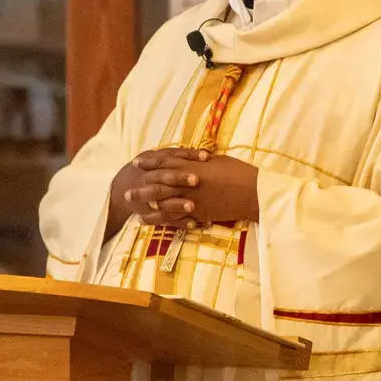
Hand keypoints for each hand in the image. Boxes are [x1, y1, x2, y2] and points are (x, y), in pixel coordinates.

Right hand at [105, 149, 205, 238]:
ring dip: (177, 204)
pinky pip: (164, 219)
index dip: (187, 156)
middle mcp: (147, 178)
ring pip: (161, 201)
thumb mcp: (153, 157)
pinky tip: (193, 224)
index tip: (205, 157)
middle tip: (196, 180)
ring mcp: (146, 197)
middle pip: (163, 177)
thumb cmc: (146, 170)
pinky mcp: (149, 213)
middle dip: (179, 178)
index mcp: (151, 162)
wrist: (121, 189)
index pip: (169, 156)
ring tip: (192, 206)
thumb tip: (207, 154)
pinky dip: (178, 222)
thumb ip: (175, 156)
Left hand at [130, 153, 259, 225]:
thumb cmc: (239, 172)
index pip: (165, 162)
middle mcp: (188, 183)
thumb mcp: (218, 160)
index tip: (137, 162)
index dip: (150, 162)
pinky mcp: (199, 213)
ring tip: (133, 209)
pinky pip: (175, 218)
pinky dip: (161, 220)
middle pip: (159, 185)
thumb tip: (192, 159)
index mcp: (192, 166)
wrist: (254, 192)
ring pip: (163, 203)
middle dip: (142, 187)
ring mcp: (193, 200)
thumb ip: (200, 162)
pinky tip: (150, 222)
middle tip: (127, 190)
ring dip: (146, 206)